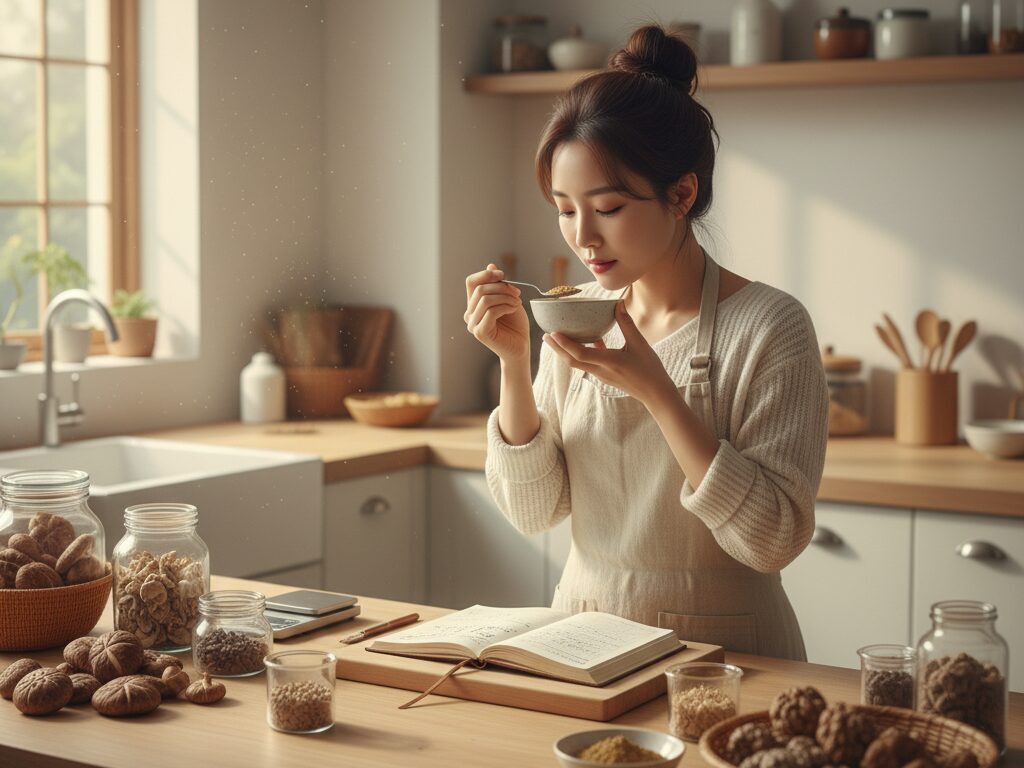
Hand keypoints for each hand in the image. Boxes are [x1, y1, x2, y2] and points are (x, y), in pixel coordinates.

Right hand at [464, 263, 530, 363]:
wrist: (521, 347)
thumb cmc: (515, 325)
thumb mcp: (508, 299)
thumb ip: (498, 285)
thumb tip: (491, 265)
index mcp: (474, 305)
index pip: (471, 282)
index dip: (486, 274)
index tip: (503, 274)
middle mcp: (470, 314)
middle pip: (480, 289)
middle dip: (501, 287)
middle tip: (517, 293)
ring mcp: (473, 325)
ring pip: (485, 299)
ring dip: (505, 297)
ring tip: (517, 302)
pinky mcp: (480, 333)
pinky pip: (491, 311)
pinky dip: (505, 306)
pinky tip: (514, 309)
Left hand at [543, 301, 677, 407]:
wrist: (656, 394)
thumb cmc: (650, 370)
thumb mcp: (640, 344)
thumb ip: (627, 324)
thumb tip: (618, 303)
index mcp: (609, 362)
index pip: (580, 354)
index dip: (565, 344)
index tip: (553, 333)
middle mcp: (601, 370)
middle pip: (572, 361)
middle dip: (557, 349)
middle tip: (546, 335)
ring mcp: (601, 375)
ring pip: (577, 363)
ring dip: (565, 352)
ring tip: (556, 339)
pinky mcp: (604, 376)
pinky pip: (587, 364)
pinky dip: (581, 354)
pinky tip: (587, 342)